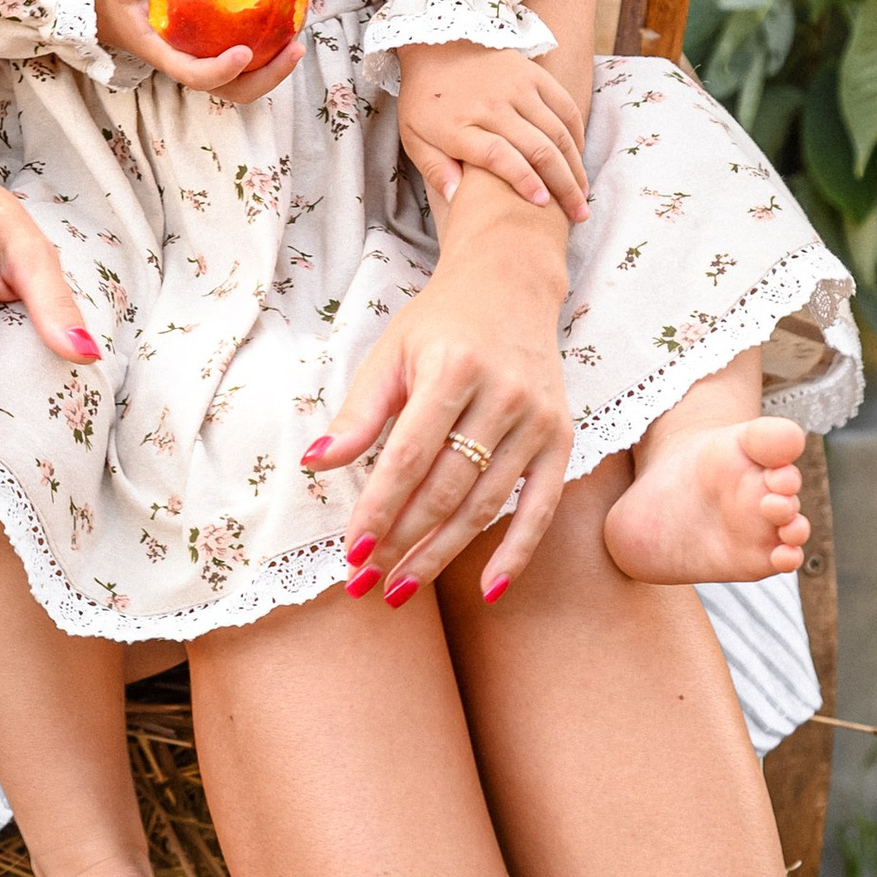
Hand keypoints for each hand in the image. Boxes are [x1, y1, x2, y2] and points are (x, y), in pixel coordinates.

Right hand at [95, 0, 304, 102]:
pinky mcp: (217, 52)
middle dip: (267, 77)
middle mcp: (191, 66)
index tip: (244, 52)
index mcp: (167, 57)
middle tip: (294, 48)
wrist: (117, 15)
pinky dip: (271, 49)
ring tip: (298, 42)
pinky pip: (250, 60)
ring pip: (245, 82)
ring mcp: (206, 63)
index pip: (195, 76)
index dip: (221, 70)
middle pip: (232, 90)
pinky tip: (289, 20)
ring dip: (275, 69)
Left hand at [301, 182, 574, 600]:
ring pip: (485, 506)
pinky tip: (487, 590)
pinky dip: (516, 553)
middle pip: (446, 488)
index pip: (408, 457)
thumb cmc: (440, 324)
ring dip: (441, 554)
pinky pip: (541, 508)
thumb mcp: (389, 354)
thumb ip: (357, 414)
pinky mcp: (560, 439)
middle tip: (368, 581)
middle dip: (403, 540)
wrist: (511, 285)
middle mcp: (502, 396)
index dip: (378, 509)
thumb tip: (315, 463)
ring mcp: (537, 420)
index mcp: (452, 369)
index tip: (351, 554)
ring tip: (402, 588)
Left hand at [396, 43, 588, 218]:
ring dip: (575, 166)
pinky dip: (576, 134)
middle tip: (578, 214)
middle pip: (538, 149)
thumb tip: (456, 200)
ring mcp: (516, 87)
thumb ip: (435, 169)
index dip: (524, 181)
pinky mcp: (532, 74)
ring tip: (582, 195)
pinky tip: (578, 157)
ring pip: (557, 132)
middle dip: (563, 186)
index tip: (542, 204)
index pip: (500, 156)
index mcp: (459, 125)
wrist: (435, 41)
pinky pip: (564, 106)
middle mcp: (492, 105)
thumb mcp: (414, 137)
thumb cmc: (424, 99)